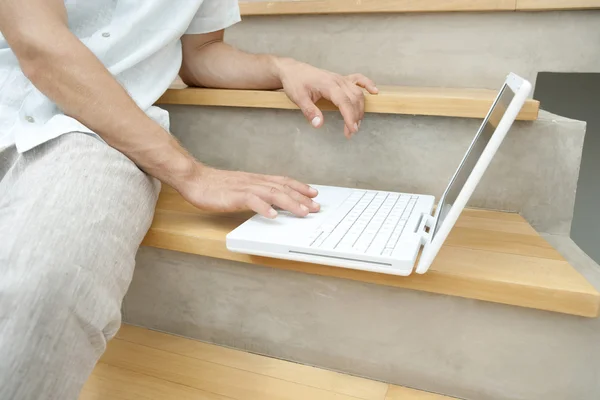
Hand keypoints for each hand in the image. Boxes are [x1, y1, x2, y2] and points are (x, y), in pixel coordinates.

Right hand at [176, 165, 319, 218]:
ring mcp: (245, 188)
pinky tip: (272, 215)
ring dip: (290, 203)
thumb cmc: (215, 185)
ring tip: (302, 212)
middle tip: (316, 207)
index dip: (299, 187)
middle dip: (301, 198)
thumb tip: (269, 203)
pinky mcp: (234, 195)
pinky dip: (264, 208)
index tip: (313, 193)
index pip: (283, 181)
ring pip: (273, 194)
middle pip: (283, 188)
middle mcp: (254, 181)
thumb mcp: (240, 188)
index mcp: (256, 180)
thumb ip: (255, 193)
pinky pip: (252, 201)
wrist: (195, 179)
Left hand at [276, 59, 377, 137]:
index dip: (349, 116)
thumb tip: (318, 124)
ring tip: (356, 123)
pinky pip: (358, 79)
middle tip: (350, 132)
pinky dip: (367, 85)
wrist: (292, 70)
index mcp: (328, 85)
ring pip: (358, 93)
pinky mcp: (341, 78)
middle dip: (355, 117)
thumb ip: (309, 111)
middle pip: (354, 98)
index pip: (344, 102)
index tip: (351, 130)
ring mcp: (341, 78)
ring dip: (360, 108)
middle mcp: (338, 80)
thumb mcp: (298, 98)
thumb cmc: (295, 83)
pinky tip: (374, 92)